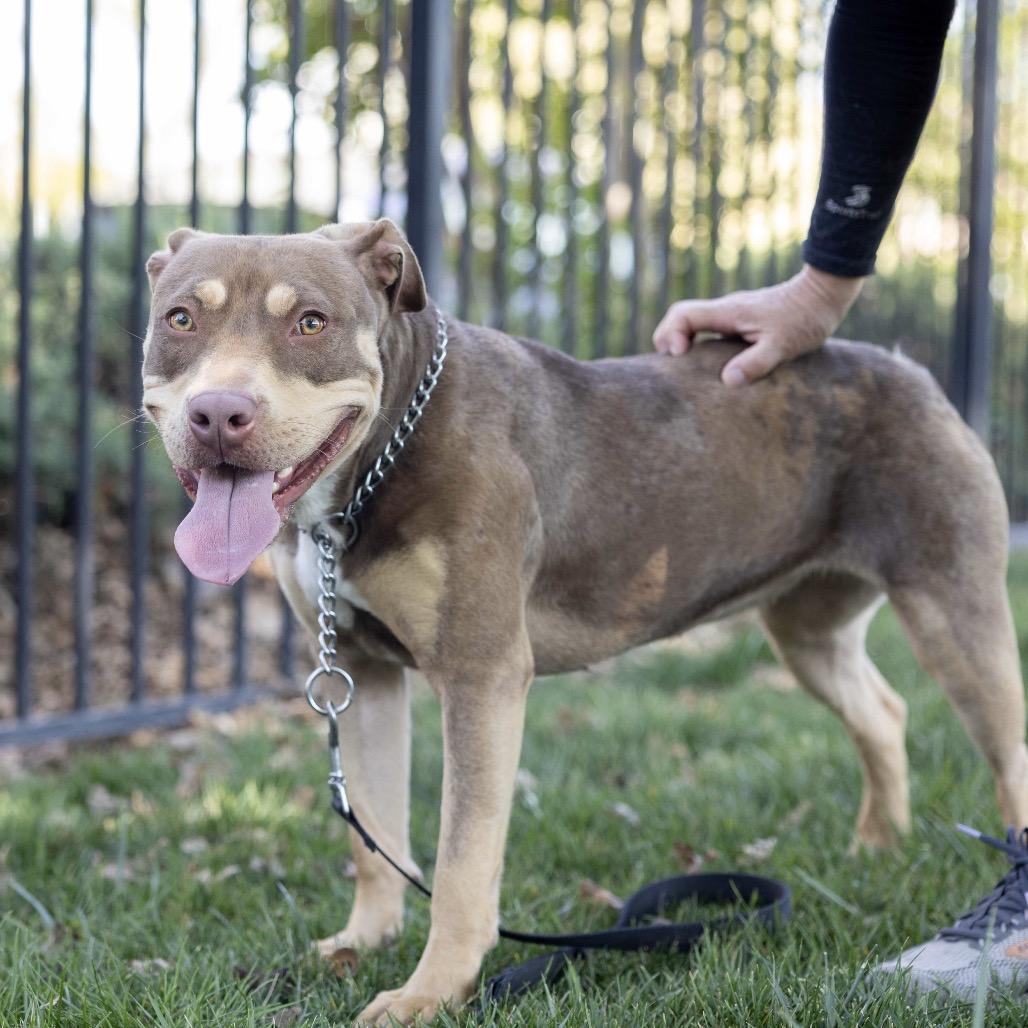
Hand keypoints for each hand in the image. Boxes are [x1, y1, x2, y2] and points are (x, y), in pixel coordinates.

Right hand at [652, 265, 864, 385]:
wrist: (824, 294)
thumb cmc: (805, 318)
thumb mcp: (783, 344)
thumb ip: (755, 362)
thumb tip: (728, 381)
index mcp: (728, 312)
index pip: (682, 314)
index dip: (671, 334)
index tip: (679, 357)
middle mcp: (725, 310)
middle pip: (680, 318)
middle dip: (668, 340)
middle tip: (674, 368)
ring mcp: (732, 315)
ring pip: (693, 324)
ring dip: (683, 344)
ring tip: (688, 372)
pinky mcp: (741, 321)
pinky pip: (709, 331)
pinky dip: (700, 346)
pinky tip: (711, 367)